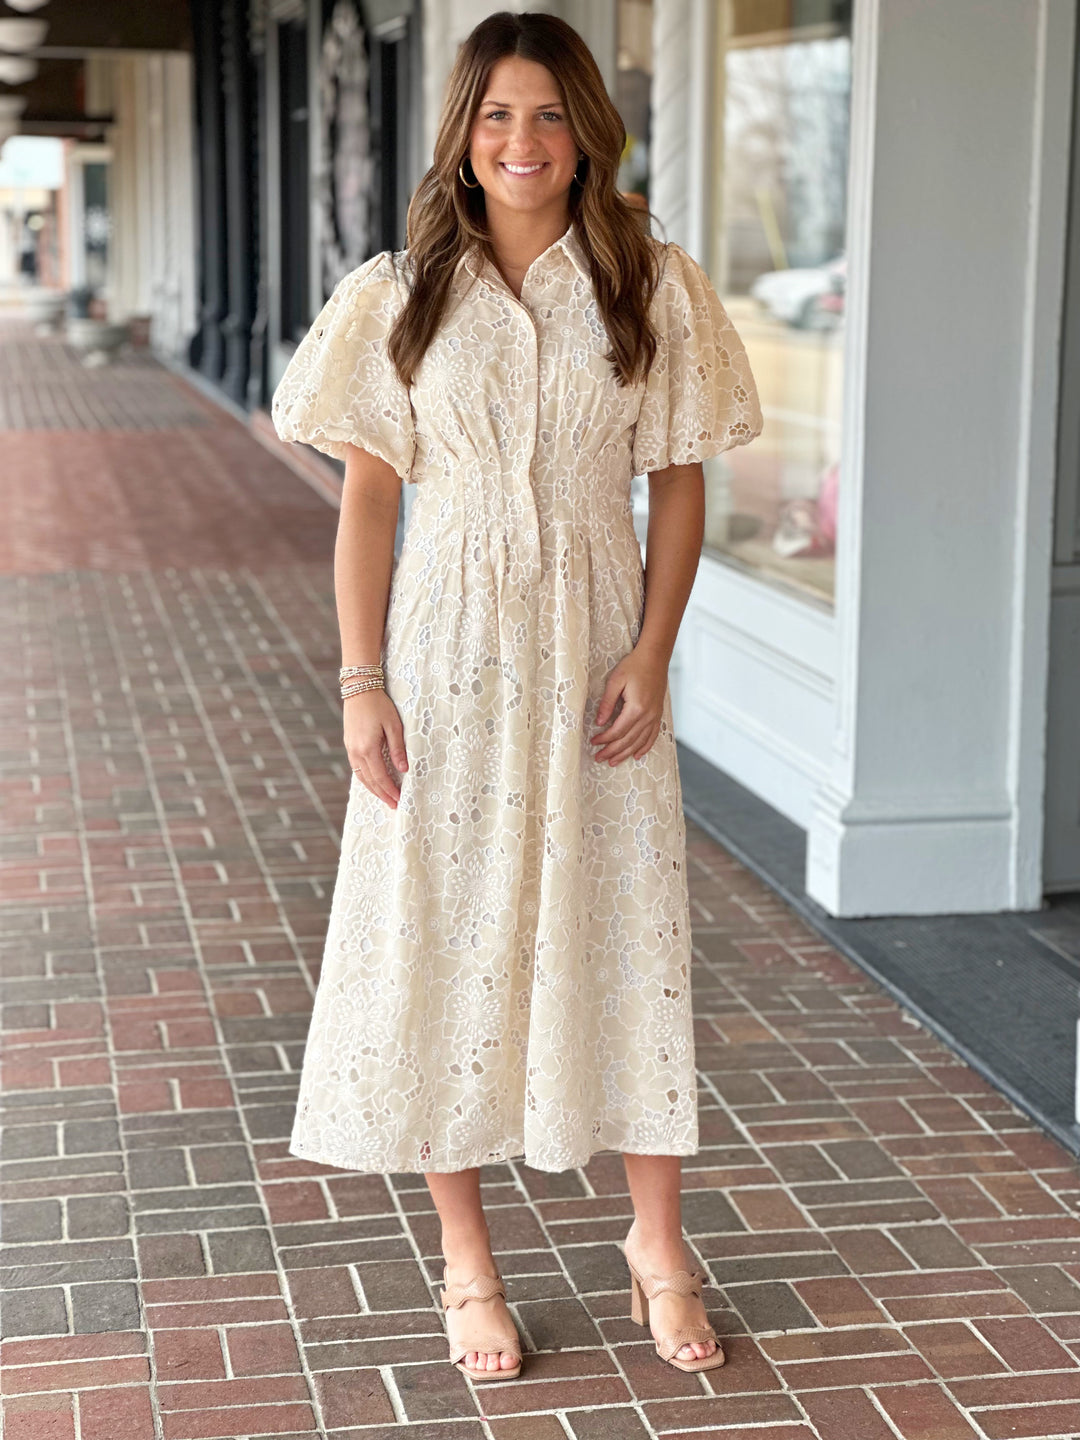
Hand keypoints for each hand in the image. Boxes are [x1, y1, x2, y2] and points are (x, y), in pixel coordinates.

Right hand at [344, 689, 407, 808]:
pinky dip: (366, 779)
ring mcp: (350, 748)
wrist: (359, 688)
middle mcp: (356, 752)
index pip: (381, 777)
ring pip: (361, 776)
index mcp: (368, 748)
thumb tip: (404, 769)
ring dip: (373, 789)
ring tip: (385, 798)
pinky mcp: (349, 744)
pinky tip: (373, 782)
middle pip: (370, 781)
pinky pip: (357, 768)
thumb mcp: (394, 725)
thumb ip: (398, 748)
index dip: (390, 790)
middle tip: (394, 805)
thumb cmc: (379, 705)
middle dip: (382, 794)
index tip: (400, 800)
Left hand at [590, 646, 667, 764]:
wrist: (655, 658)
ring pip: (639, 742)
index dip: (604, 739)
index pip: (617, 731)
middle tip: (599, 758)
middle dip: (612, 751)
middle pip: (628, 740)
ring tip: (613, 762)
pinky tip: (637, 755)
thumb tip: (599, 722)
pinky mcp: (658, 714)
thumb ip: (606, 703)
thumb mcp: (615, 681)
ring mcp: (655, 716)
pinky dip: (644, 747)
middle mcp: (647, 716)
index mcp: (636, 708)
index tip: (593, 742)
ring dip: (625, 753)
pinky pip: (653, 736)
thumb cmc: (634, 666)